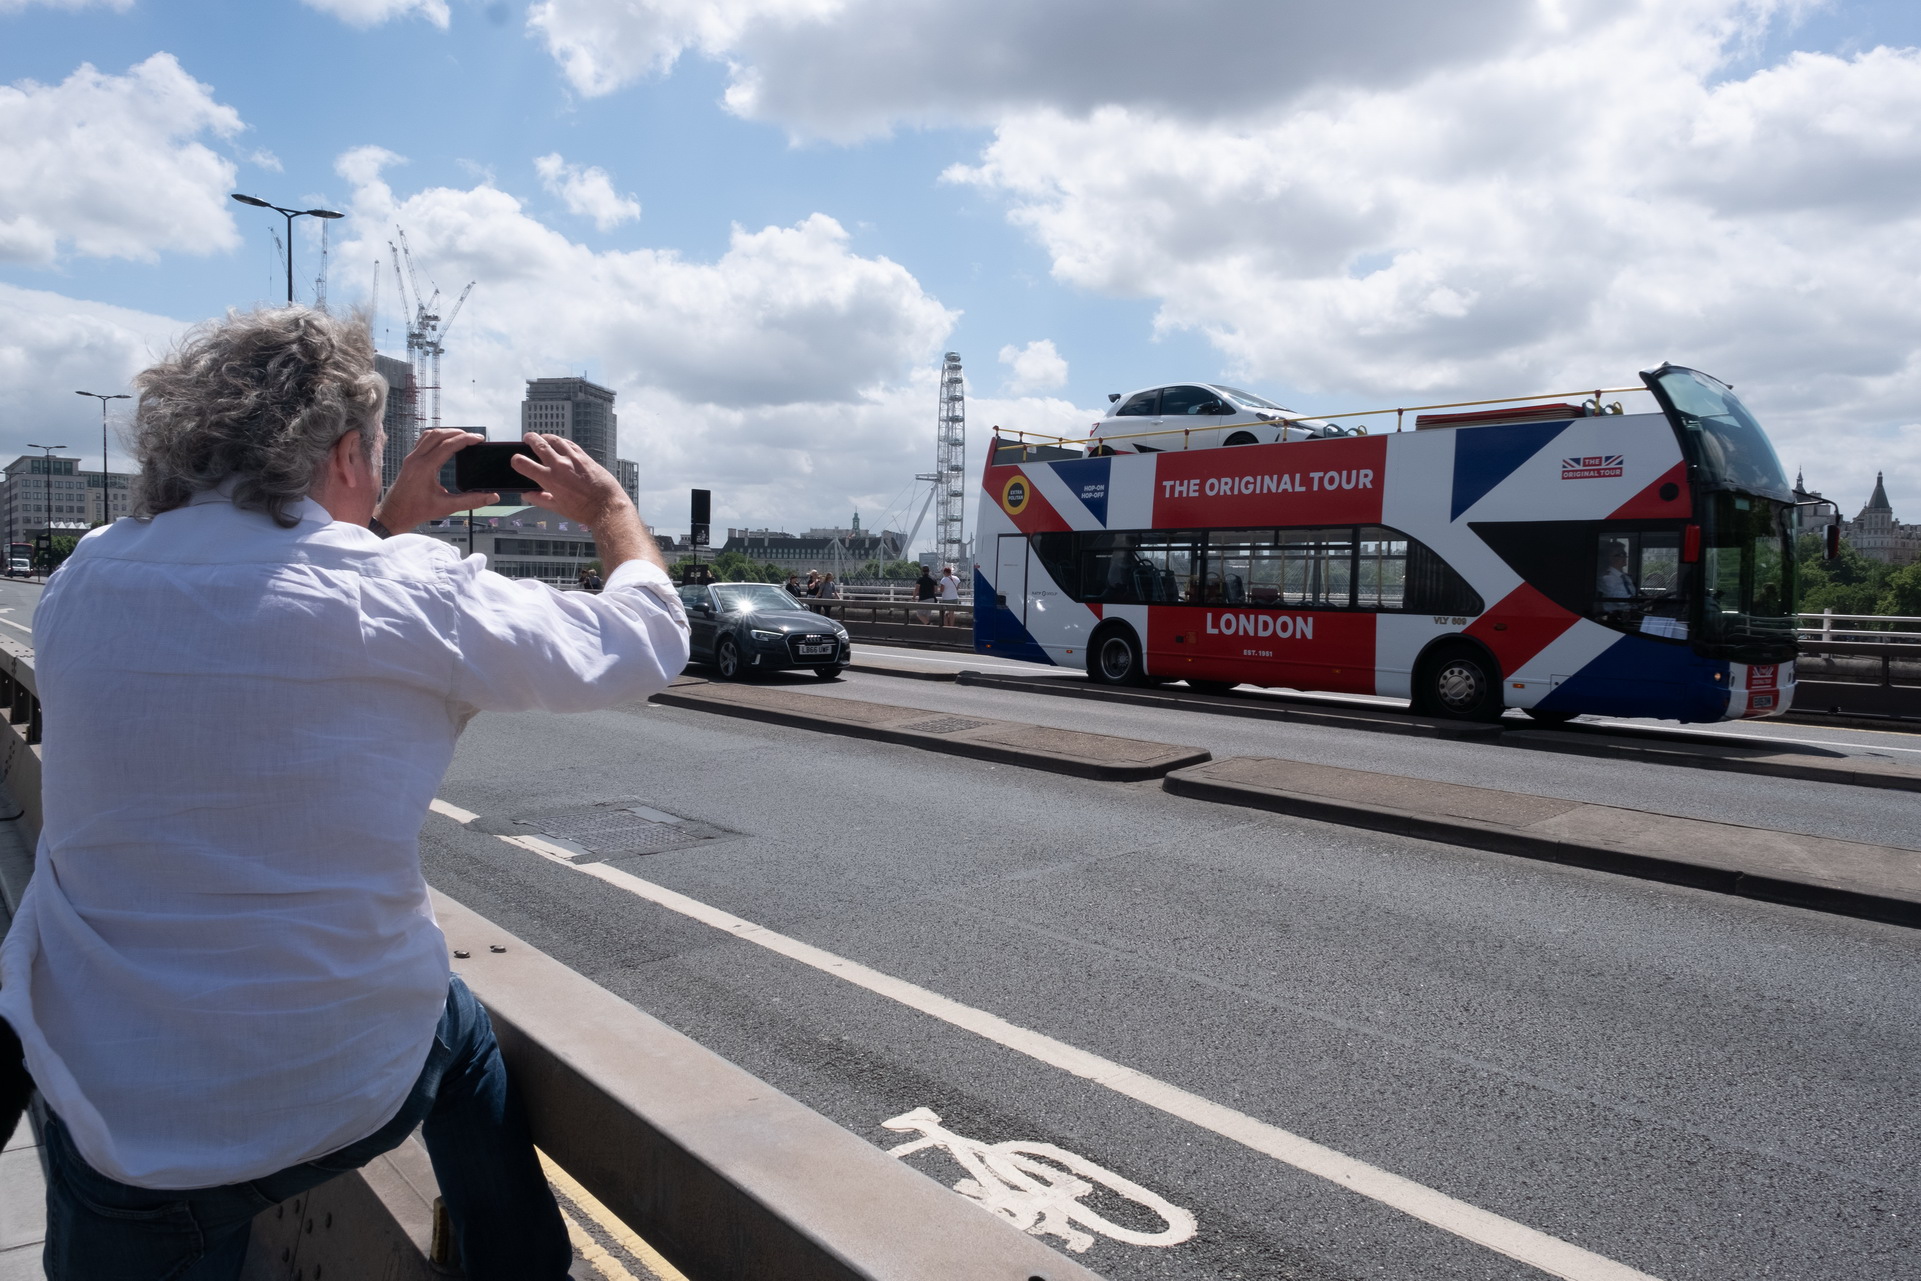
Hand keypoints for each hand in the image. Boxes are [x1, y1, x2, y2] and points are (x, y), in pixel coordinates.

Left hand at [373, 429, 497, 531]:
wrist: (394, 514)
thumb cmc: (417, 511)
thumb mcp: (447, 507)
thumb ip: (471, 501)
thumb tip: (492, 497)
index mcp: (425, 468)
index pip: (448, 445)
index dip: (466, 439)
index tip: (479, 439)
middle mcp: (416, 459)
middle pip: (439, 434)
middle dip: (458, 433)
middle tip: (474, 438)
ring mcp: (411, 457)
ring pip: (430, 434)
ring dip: (447, 432)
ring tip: (462, 437)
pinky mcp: (409, 459)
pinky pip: (423, 440)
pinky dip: (437, 437)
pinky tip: (446, 442)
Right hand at [510, 433, 630, 528]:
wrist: (607, 506)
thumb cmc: (584, 510)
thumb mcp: (558, 508)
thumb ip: (539, 499)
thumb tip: (526, 495)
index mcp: (549, 479)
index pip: (524, 464)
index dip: (516, 460)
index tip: (516, 460)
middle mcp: (560, 465)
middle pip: (539, 444)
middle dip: (530, 439)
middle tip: (526, 439)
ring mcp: (573, 459)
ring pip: (555, 440)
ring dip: (545, 437)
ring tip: (542, 438)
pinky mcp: (585, 457)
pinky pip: (570, 444)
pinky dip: (561, 441)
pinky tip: (560, 443)